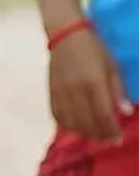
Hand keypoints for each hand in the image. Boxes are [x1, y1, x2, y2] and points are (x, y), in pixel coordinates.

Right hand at [49, 24, 130, 142]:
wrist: (66, 35)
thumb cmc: (95, 50)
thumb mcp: (113, 68)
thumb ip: (118, 91)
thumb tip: (125, 112)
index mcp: (94, 82)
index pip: (104, 115)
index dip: (112, 131)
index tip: (118, 140)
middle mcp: (75, 89)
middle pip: (87, 123)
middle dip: (99, 135)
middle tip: (108, 140)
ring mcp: (60, 91)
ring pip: (71, 123)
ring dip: (83, 133)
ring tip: (94, 135)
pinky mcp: (51, 91)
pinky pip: (57, 115)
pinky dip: (67, 125)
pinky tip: (76, 127)